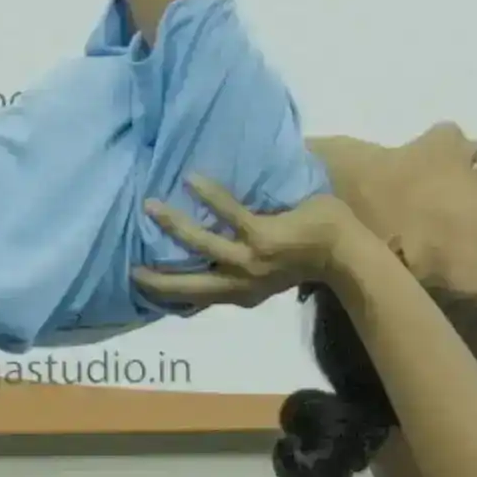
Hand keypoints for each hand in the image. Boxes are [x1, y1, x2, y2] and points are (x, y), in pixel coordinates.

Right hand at [127, 175, 348, 311]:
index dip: (170, 294)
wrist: (346, 253)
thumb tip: (220, 241)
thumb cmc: (310, 256)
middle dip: (158, 280)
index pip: (199, 297)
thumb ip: (244, 262)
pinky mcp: (264, 237)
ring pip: (201, 244)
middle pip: (188, 286)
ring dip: (174, 224)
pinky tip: (192, 179)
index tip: (144, 283)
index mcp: (243, 292)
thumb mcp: (269, 271)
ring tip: (150, 205)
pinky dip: (210, 196)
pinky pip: (229, 214)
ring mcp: (251, 261)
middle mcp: (241, 283)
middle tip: (130, 267)